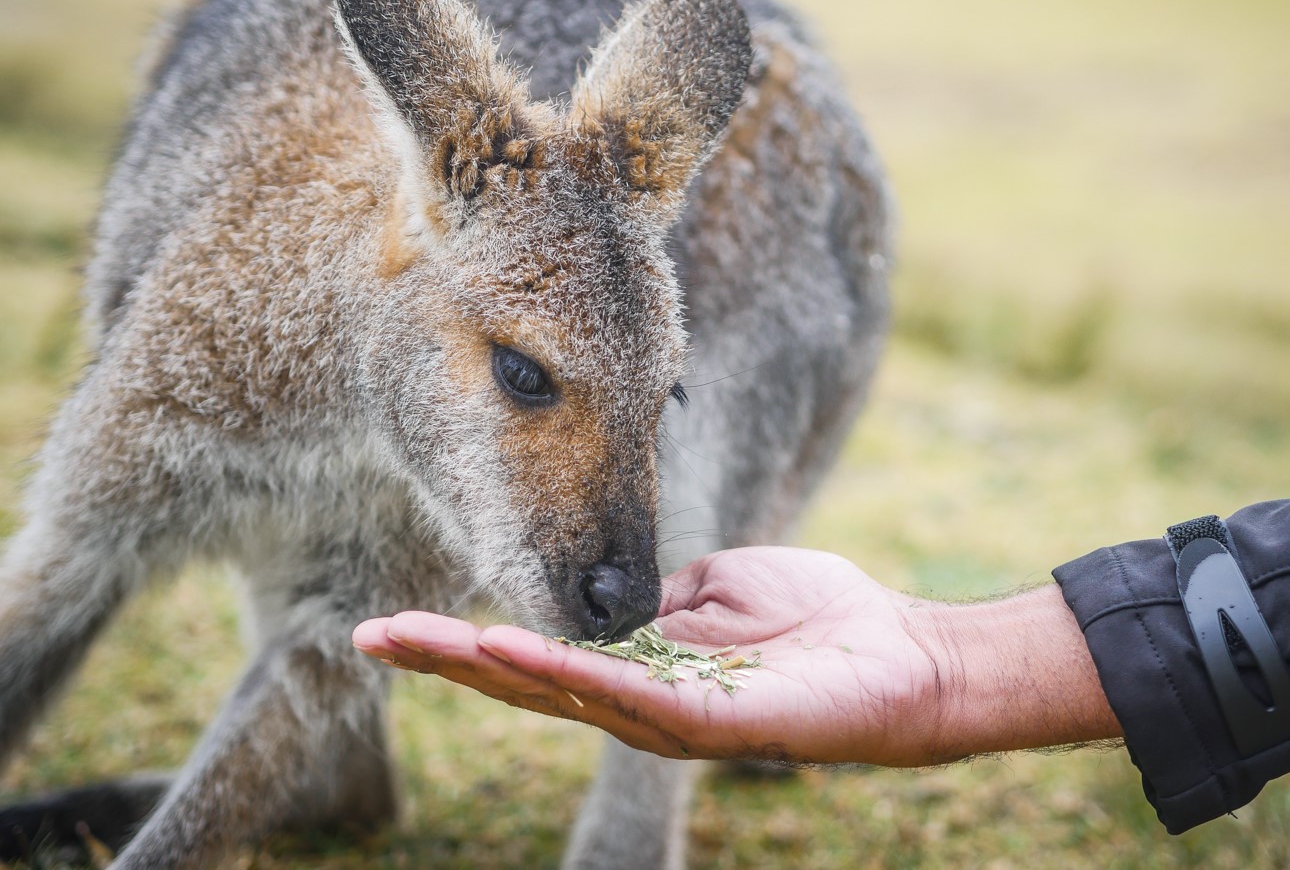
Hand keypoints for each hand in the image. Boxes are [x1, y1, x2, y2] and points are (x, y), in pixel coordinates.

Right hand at [352, 547, 1119, 765]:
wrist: (901, 654)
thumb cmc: (816, 621)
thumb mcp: (723, 587)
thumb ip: (666, 595)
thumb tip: (625, 592)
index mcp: (639, 667)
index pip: (534, 656)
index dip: (463, 643)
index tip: (395, 622)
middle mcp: (641, 701)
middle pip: (526, 682)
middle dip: (446, 661)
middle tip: (368, 638)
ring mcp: (673, 717)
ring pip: (563, 696)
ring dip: (488, 665)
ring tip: (420, 641)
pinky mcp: (717, 723)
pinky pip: (633, 699)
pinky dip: (570, 675)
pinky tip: (517, 652)